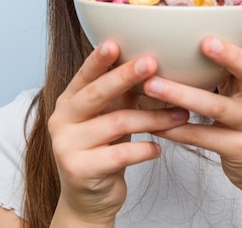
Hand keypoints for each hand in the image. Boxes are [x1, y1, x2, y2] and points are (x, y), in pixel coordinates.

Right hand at [48, 40, 188, 227]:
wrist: (88, 199)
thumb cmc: (102, 151)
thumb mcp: (109, 117)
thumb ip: (120, 94)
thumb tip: (148, 60)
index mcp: (68, 102)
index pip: (84, 76)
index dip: (99, 59)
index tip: (115, 42)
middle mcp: (62, 120)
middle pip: (96, 94)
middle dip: (125, 77)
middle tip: (151, 62)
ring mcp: (67, 145)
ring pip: (117, 123)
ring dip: (153, 119)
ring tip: (180, 115)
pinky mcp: (80, 170)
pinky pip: (121, 154)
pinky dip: (145, 149)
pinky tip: (158, 149)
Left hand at [143, 14, 241, 197]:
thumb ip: (230, 73)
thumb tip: (192, 39)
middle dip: (230, 56)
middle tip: (204, 41)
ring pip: (218, 107)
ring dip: (182, 94)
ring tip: (152, 85)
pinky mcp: (238, 149)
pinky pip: (204, 138)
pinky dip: (177, 130)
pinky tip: (154, 125)